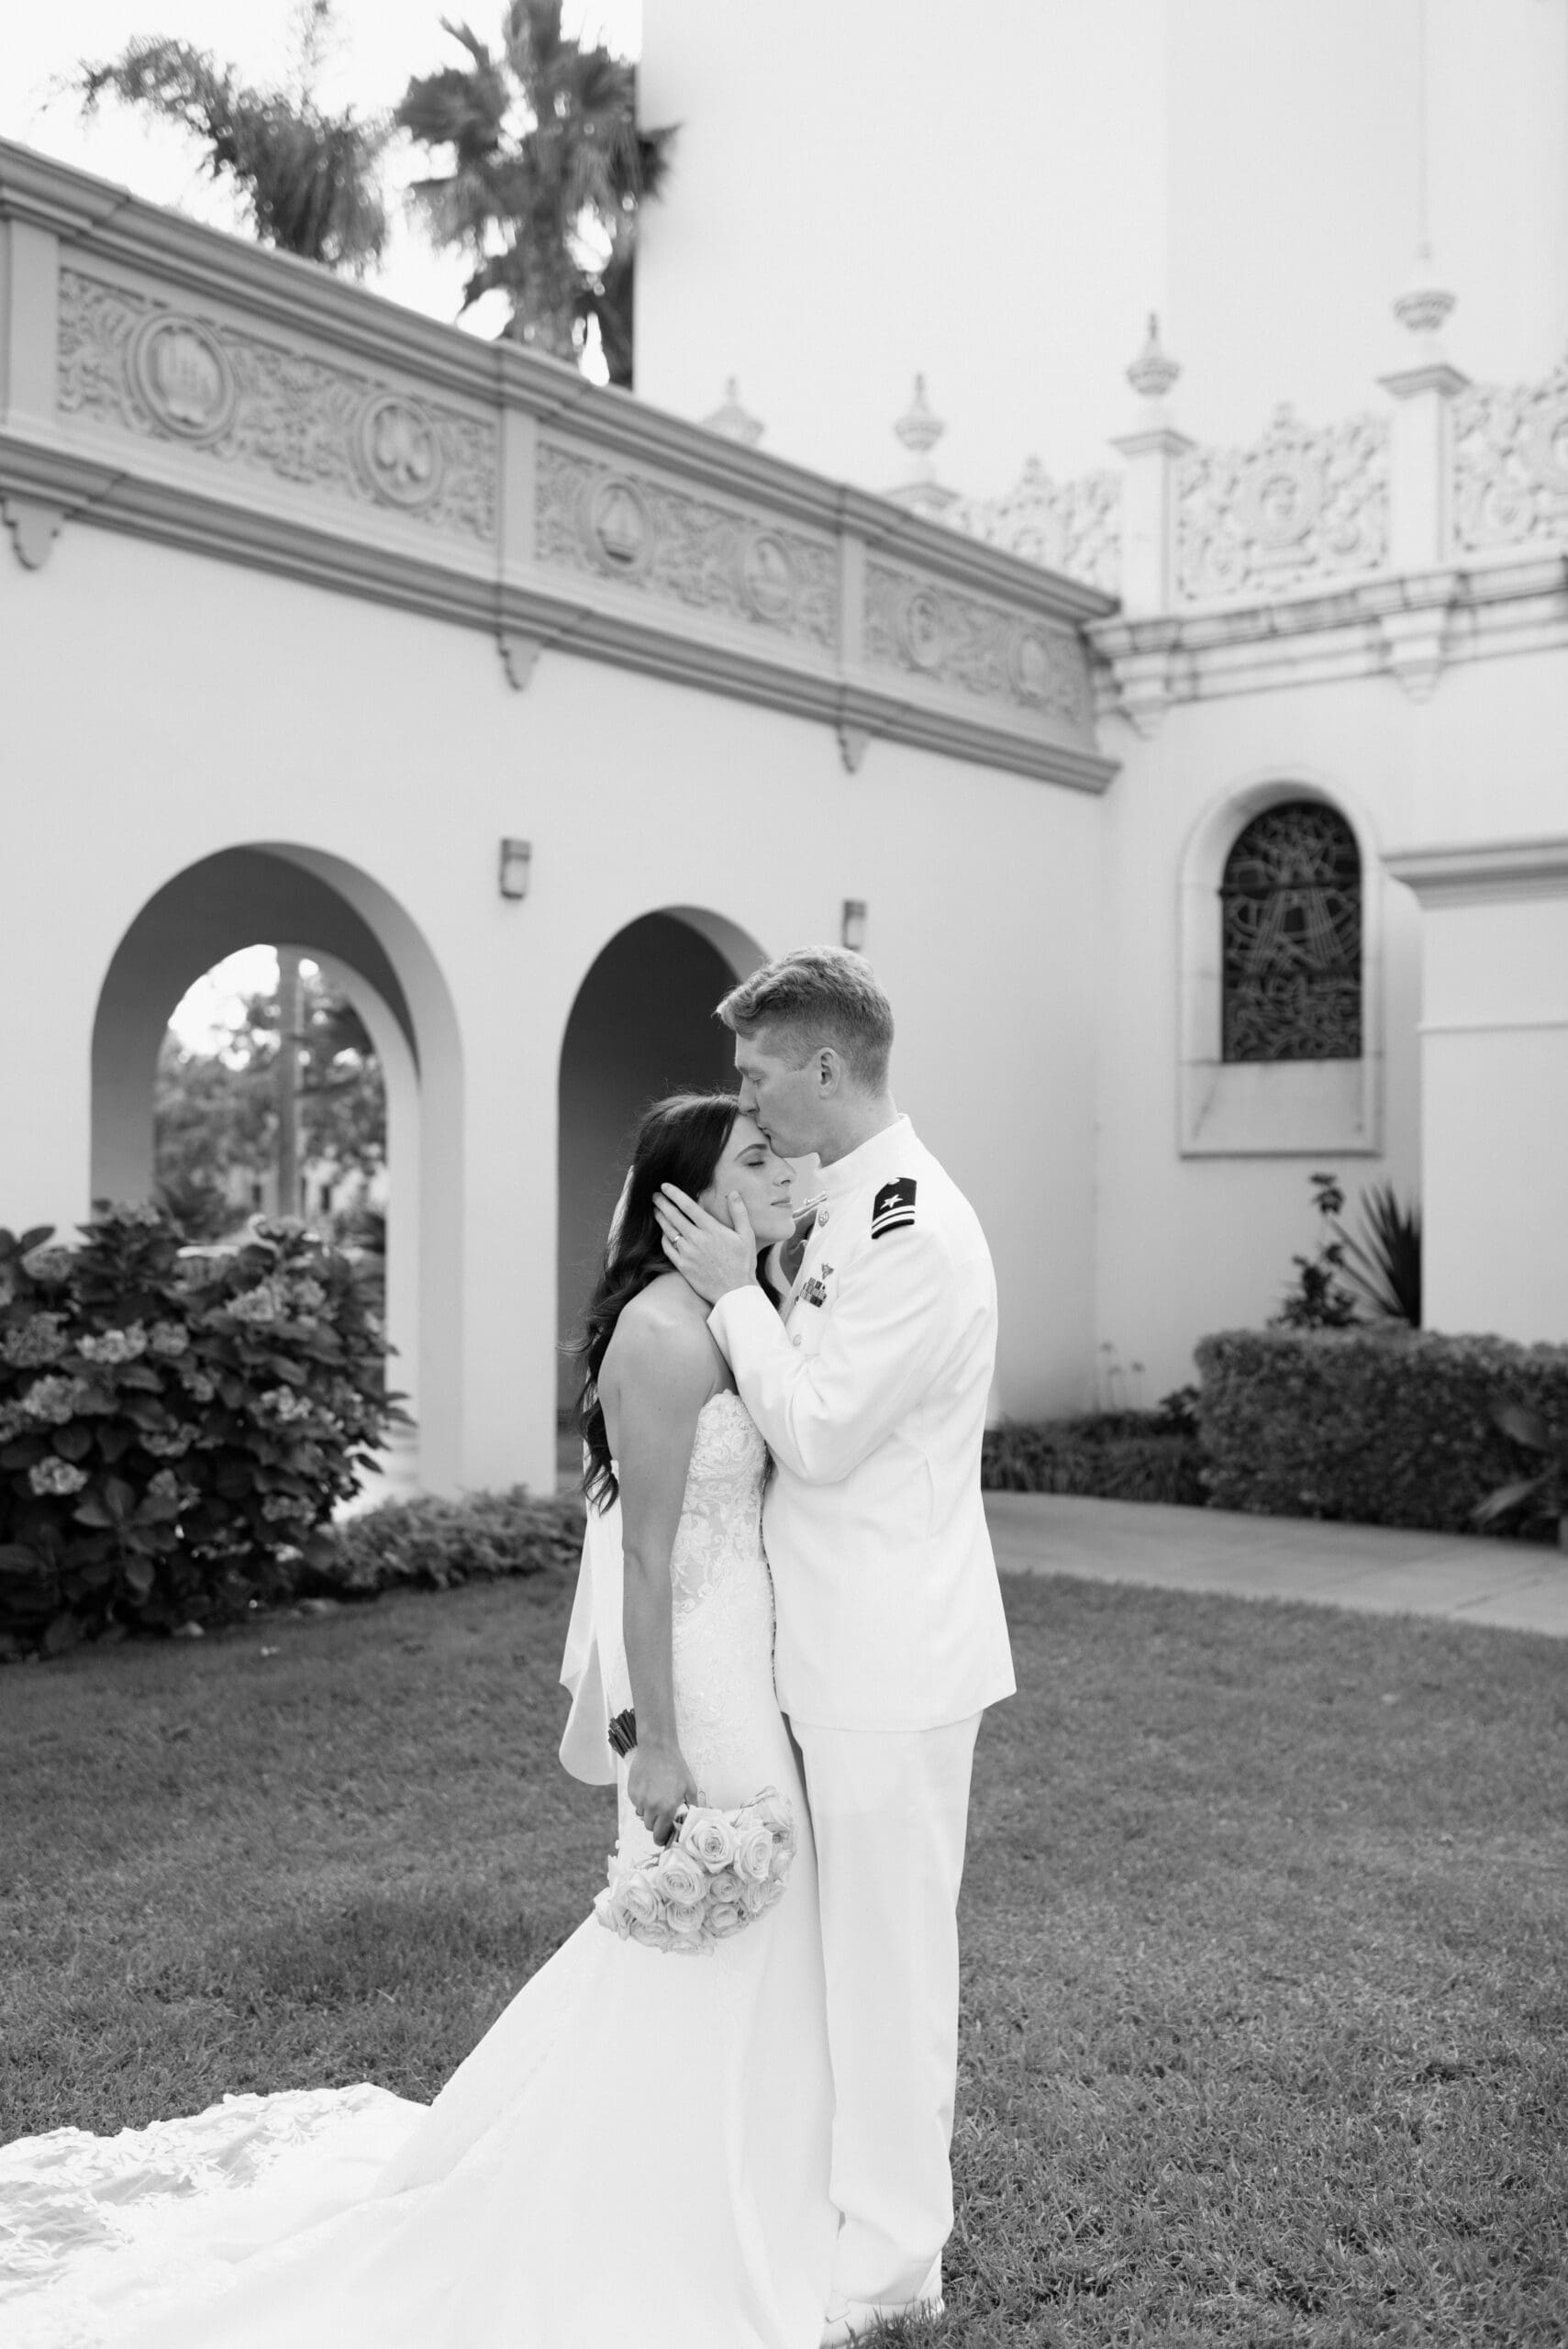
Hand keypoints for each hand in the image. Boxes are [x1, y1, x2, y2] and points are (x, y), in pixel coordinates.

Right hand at [626, 1739, 698, 1845]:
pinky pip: (636, 1803)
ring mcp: (639, 1799)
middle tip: (662, 1814)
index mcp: (667, 1807)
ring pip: (641, 1815)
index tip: (663, 1838)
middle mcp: (651, 1806)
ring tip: (656, 1797)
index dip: (661, 1839)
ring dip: (648, 1812)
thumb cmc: (675, 1766)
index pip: (659, 1834)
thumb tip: (695, 1819)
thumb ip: (692, 1806)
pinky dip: (641, 1801)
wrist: (657, 1748)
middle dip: (655, 1824)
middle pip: (649, 1826)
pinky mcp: (631, 1791)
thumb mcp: (690, 1786)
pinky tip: (649, 1788)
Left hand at [654, 1184, 756, 1303]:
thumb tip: (734, 1193)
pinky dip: (664, 1238)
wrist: (735, 1292)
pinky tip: (663, 1233)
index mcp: (712, 1229)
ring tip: (656, 1211)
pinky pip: (668, 1249)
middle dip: (662, 1203)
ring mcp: (688, 1253)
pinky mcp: (683, 1266)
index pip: (688, 1206)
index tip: (665, 1186)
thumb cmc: (743, 1264)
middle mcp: (697, 1239)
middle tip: (655, 1195)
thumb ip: (739, 1213)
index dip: (674, 1194)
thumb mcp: (747, 1236)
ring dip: (660, 1218)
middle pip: (674, 1216)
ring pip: (669, 1231)